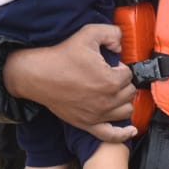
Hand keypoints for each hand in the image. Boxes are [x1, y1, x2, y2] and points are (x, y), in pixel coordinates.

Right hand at [3, 23, 136, 142]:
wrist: (38, 75)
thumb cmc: (62, 55)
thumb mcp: (88, 33)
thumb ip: (112, 33)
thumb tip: (120, 45)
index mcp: (110, 80)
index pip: (129, 75)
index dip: (120, 67)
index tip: (109, 65)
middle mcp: (107, 100)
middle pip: (129, 92)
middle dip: (123, 82)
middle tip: (110, 75)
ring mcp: (98, 115)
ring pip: (126, 111)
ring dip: (123, 101)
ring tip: (114, 92)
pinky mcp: (87, 124)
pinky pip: (111, 135)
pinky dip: (123, 134)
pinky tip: (131, 129)